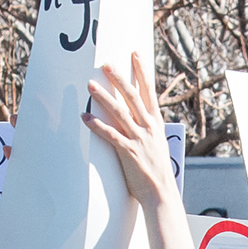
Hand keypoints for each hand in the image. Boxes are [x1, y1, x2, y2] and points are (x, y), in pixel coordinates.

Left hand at [83, 53, 173, 204]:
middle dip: (119, 78)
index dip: (141, 72)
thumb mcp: (156, 144)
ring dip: (104, 97)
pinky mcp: (128, 153)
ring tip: (90, 85)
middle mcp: (149, 128)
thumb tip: (138, 117)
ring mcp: (139, 139)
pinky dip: (97, 126)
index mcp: (156, 123)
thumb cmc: (156, 171)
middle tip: (106, 64)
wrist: (161, 193)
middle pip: (132, 97)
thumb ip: (147, 129)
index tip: (135, 55)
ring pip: (119, 112)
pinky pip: (110, 135)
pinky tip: (85, 117)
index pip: (148, 92)